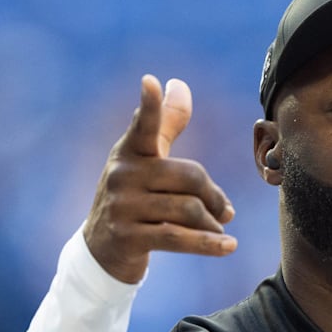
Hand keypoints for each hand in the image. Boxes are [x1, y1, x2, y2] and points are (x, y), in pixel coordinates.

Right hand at [83, 74, 236, 283]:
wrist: (101, 249)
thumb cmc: (134, 197)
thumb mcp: (145, 161)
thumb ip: (165, 125)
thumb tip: (178, 84)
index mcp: (130, 152)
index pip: (142, 125)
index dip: (148, 106)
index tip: (149, 82)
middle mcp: (121, 175)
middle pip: (190, 176)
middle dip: (214, 196)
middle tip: (225, 211)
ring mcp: (122, 207)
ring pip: (188, 209)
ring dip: (212, 223)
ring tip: (220, 230)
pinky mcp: (127, 238)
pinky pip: (178, 238)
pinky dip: (208, 244)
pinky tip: (230, 246)